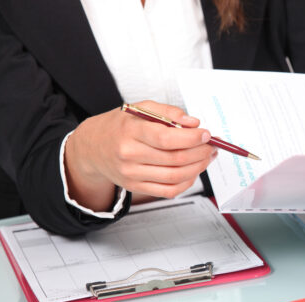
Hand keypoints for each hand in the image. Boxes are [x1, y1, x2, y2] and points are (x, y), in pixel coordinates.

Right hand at [65, 101, 215, 210]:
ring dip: (198, 167)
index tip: (206, 134)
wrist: (92, 147)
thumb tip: (193, 123)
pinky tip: (193, 171)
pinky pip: (168, 191)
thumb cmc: (120, 126)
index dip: (191, 138)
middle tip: (212, 146)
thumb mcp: (140, 108)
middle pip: (175, 159)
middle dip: (200, 153)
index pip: (166, 138)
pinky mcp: (136, 187)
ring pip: (175, 177)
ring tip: (207, 157)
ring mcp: (132, 174)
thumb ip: (168, 112)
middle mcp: (129, 155)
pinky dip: (187, 183)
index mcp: (131, 131)